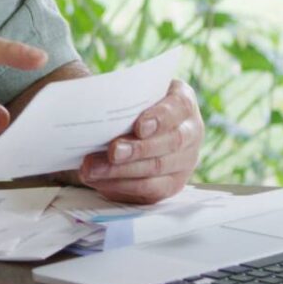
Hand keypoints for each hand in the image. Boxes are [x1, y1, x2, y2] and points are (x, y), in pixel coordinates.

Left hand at [78, 79, 203, 203]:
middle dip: (138, 150)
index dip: (160, 118)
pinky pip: (148, 190)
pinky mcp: (171, 184)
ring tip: (92, 169)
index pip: (178, 107)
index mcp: (183, 103)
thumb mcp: (131, 93)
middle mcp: (190, 132)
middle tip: (112, 152)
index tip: (139, 127)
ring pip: (158, 170)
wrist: (132, 126)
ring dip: (122, 172)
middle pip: (170, 143)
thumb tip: (92, 103)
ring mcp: (184, 161)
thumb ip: (121, 95)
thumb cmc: (129, 105)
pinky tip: (98, 180)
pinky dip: (120, 186)